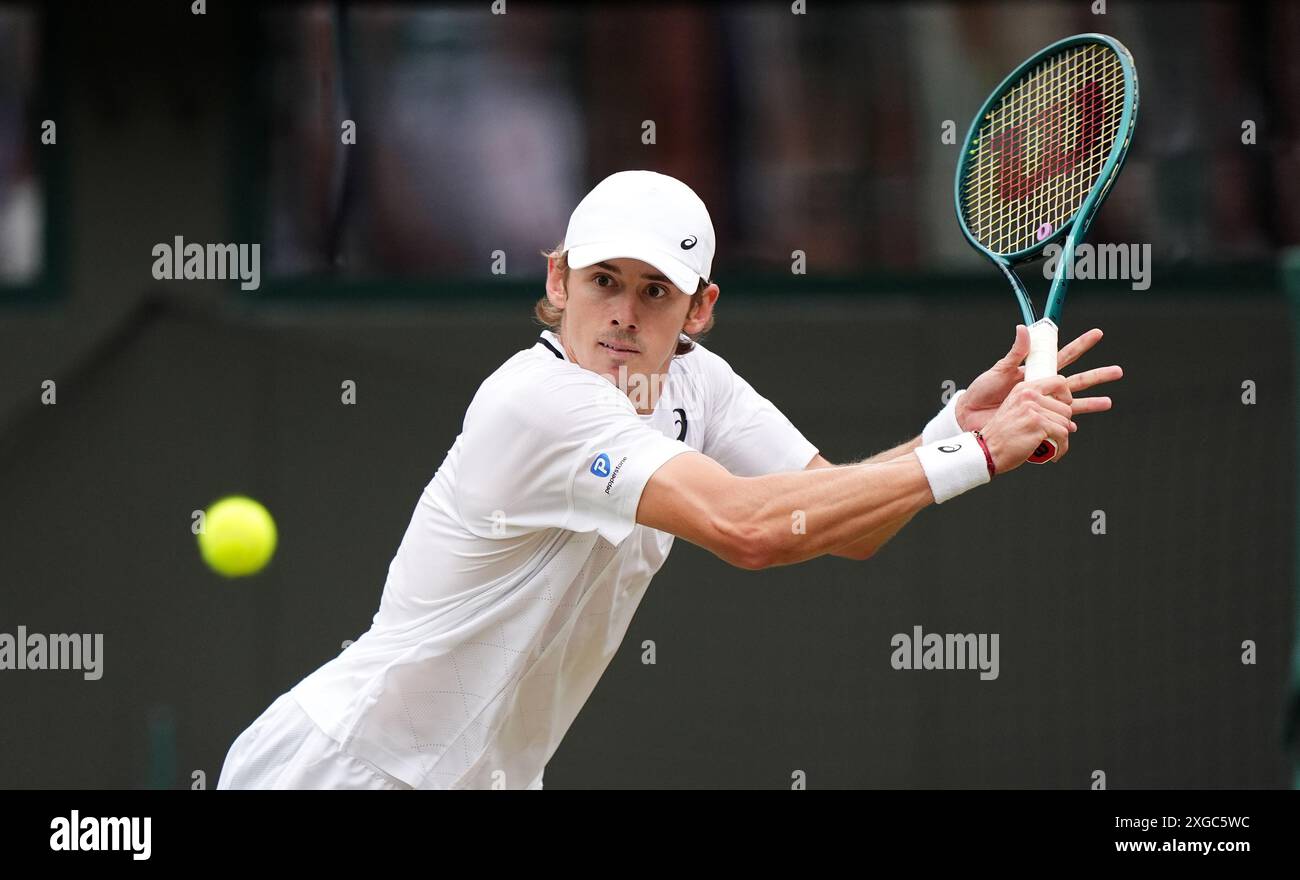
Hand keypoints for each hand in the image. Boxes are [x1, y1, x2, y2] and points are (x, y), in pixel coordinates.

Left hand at [956, 325, 1122, 432]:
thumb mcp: (999, 369)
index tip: (1097, 334)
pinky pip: (1058, 422)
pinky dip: (1069, 424)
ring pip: (1073, 401)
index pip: (1064, 355)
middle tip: (1118, 371)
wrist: (970, 414)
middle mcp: (1044, 387)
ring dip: (1092, 401)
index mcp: (1037, 370)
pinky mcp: (1037, 419)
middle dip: (1097, 375)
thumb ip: (1015, 352)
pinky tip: (1078, 426)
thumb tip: (1024, 328)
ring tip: (1110, 401)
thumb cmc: (982, 391)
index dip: (1081, 345)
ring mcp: (1043, 404)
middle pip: (1077, 379)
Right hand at [978, 375, 1076, 473]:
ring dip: (1062, 439)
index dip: (1066, 398)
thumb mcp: (1015, 412)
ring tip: (1052, 446)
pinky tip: (1054, 454)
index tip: (1062, 411)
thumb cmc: (1001, 436)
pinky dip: (1061, 447)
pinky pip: (1063, 435)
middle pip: (1066, 408)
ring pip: (1066, 423)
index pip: (1059, 382)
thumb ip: (1039, 410)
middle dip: (1063, 425)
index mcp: (1023, 389)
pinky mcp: (1038, 424)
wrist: (987, 450)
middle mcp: (1028, 395)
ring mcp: (1033, 409)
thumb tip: (1070, 423)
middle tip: (1053, 436)